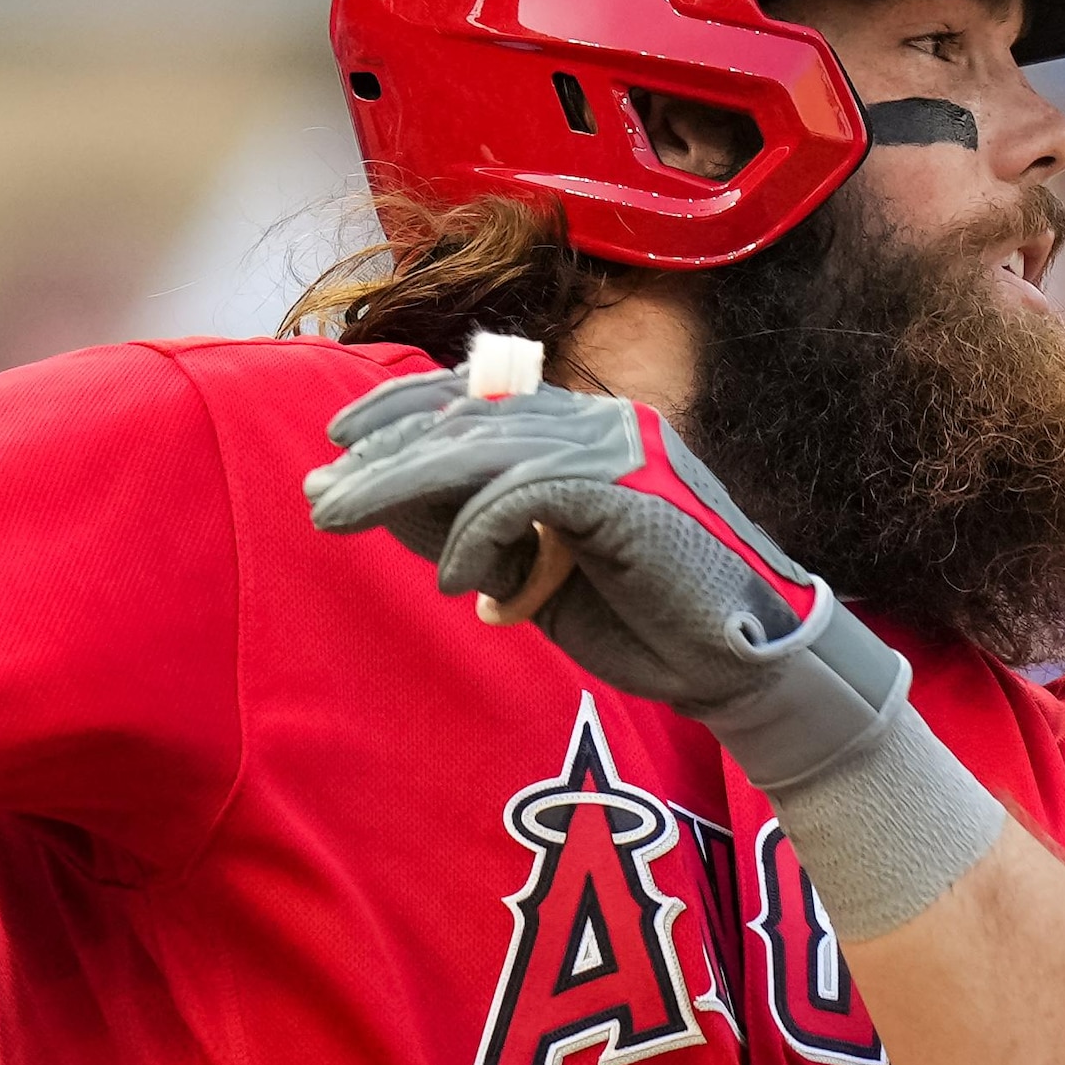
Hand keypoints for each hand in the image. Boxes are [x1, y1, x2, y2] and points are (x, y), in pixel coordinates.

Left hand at [300, 372, 913, 799]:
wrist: (746, 664)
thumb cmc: (650, 623)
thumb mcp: (539, 573)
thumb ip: (476, 532)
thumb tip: (385, 506)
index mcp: (585, 430)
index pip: (476, 400)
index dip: (401, 412)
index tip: (337, 444)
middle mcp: (602, 424)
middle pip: (467, 419)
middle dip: (382, 453)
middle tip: (318, 489)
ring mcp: (621, 451)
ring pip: (482, 448)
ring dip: (400, 483)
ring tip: (338, 516)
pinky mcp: (629, 491)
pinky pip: (525, 495)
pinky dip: (479, 535)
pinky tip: (459, 583)